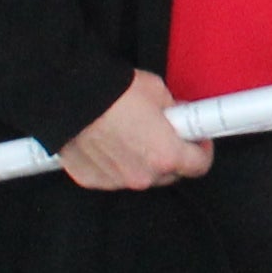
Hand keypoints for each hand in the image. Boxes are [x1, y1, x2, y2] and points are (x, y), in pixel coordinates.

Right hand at [55, 70, 213, 191]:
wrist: (69, 96)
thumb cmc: (114, 92)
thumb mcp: (158, 92)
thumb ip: (174, 111)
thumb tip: (177, 115)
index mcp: (166, 156)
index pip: (199, 166)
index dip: (201, 150)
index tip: (197, 140)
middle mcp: (143, 176)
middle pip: (169, 173)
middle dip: (170, 155)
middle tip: (162, 134)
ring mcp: (115, 181)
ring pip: (140, 176)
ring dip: (141, 161)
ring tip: (130, 135)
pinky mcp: (91, 179)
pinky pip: (112, 175)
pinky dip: (114, 163)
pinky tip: (108, 143)